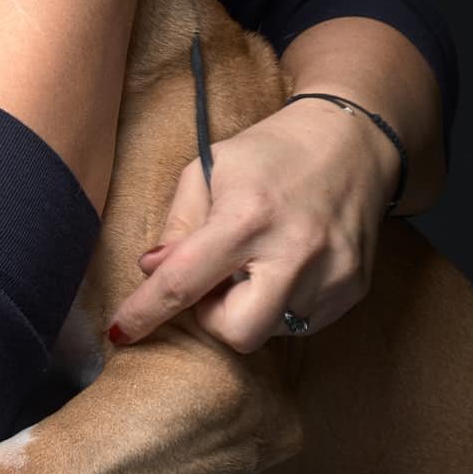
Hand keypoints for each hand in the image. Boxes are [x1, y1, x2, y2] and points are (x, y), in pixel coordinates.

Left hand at [105, 97, 396, 350]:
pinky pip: (302, 322)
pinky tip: (287, 263)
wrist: (351, 141)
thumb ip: (178, 224)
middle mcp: (293, 252)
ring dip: (250, 307)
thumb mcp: (210, 169)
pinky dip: (282, 302)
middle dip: (214, 318)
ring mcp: (330, 275)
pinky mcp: (353, 289)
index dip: (146, 312)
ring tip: (257, 261)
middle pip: (236, 332)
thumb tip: (152, 272)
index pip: (184, 281)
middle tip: (215, 280)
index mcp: (247, 216)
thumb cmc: (270, 152)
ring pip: (271, 332)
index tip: (120, 332)